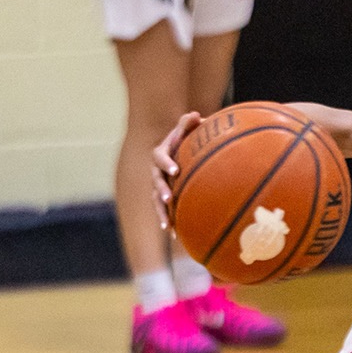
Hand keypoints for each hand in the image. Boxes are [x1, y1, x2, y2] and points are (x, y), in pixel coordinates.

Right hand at [153, 111, 202, 230]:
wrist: (180, 153)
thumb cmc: (185, 140)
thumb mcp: (185, 131)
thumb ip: (187, 124)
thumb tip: (195, 115)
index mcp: (160, 154)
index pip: (160, 158)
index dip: (166, 163)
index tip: (176, 170)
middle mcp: (156, 172)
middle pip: (156, 181)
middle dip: (161, 190)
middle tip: (168, 198)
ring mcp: (159, 186)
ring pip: (156, 201)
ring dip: (161, 213)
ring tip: (166, 226)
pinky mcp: (165, 199)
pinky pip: (164, 212)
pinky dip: (169, 222)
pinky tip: (175, 237)